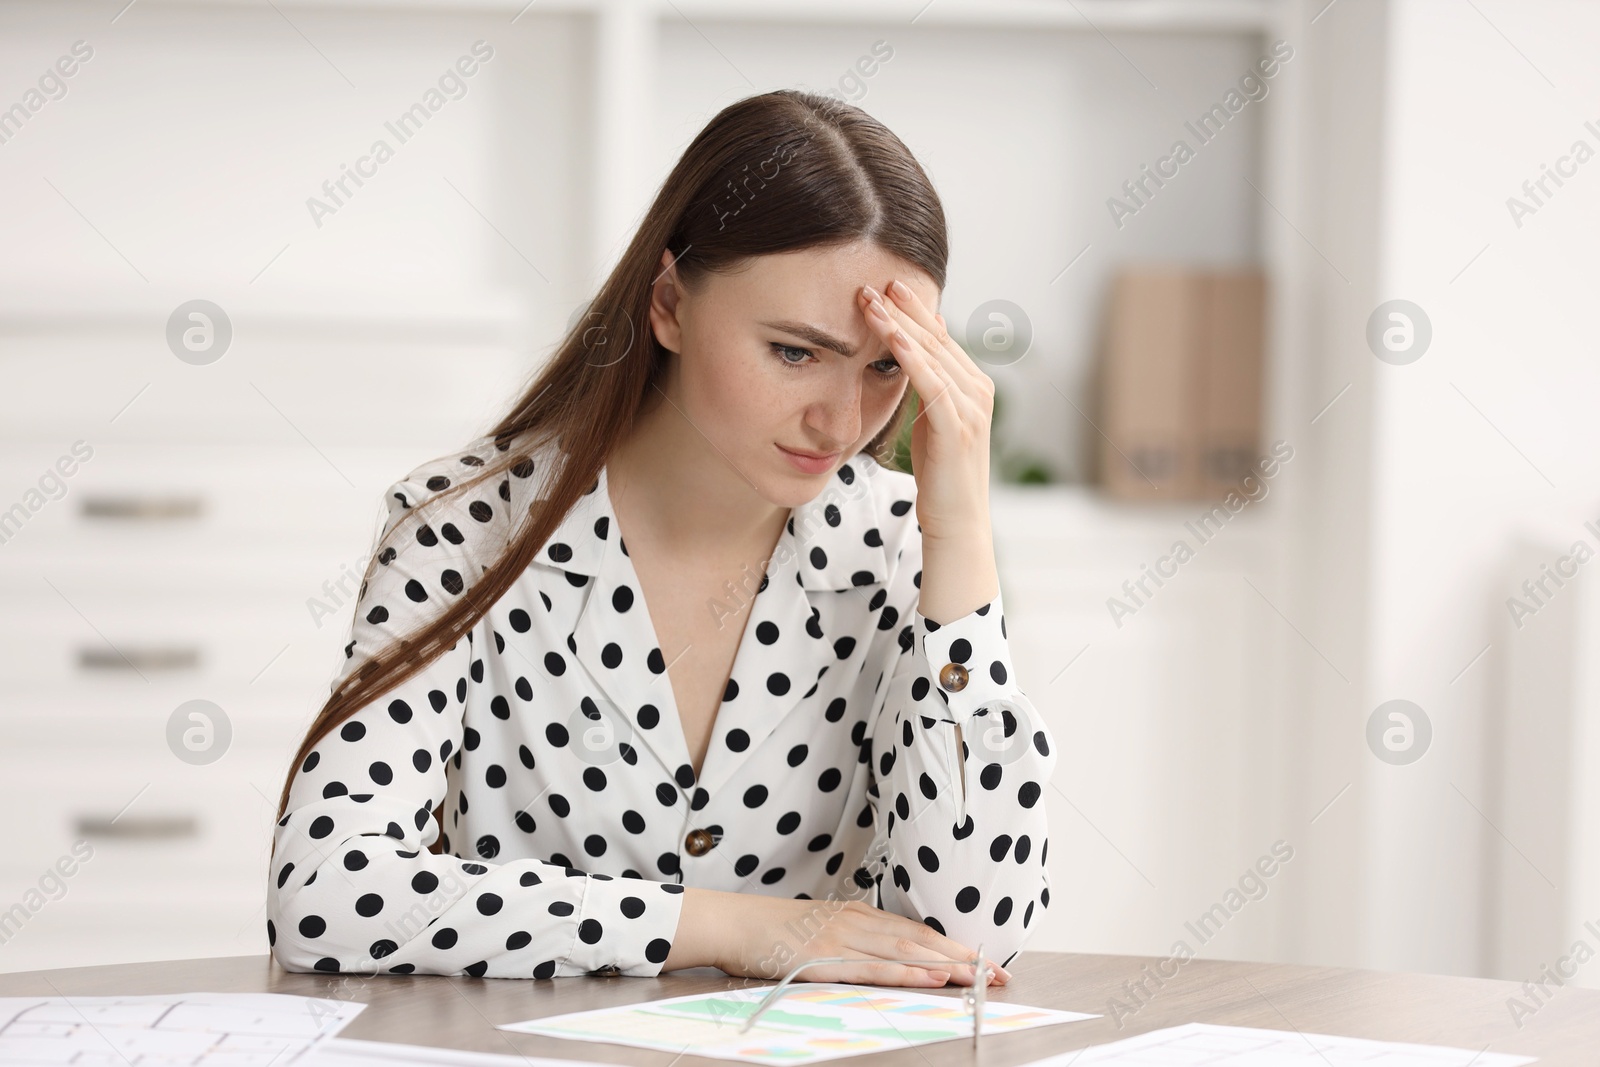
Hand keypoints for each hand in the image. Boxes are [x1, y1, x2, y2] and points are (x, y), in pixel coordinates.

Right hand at [665, 888, 1009, 987]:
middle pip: (922, 939)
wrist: (733, 922)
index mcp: (859, 915)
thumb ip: (855, 940)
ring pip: (907, 951)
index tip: (988, 964)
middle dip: (965, 958)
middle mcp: (858, 922)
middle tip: (1001, 976)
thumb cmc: (773, 930)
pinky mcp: (827, 958)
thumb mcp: (821, 929)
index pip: (918, 931)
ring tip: (980, 978)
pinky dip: (908, 971)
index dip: (956, 947)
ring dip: (948, 965)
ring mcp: (843, 938)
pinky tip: (931, 977)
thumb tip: (889, 955)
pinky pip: (875, 966)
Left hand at [858, 280, 994, 542]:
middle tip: (874, 283)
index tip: (885, 287)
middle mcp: (978, 390)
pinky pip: (932, 383)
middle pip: (936, 339)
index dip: (913, 311)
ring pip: (933, 355)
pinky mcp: (958, 427)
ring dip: (900, 326)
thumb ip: (926, 387)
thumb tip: (909, 354)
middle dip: (904, 309)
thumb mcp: (931, 420)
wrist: (957, 521)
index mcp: (973, 386)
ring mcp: (972, 408)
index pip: (940, 338)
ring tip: (872, 302)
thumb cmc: (939, 473)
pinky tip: (891, 338)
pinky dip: (911, 358)